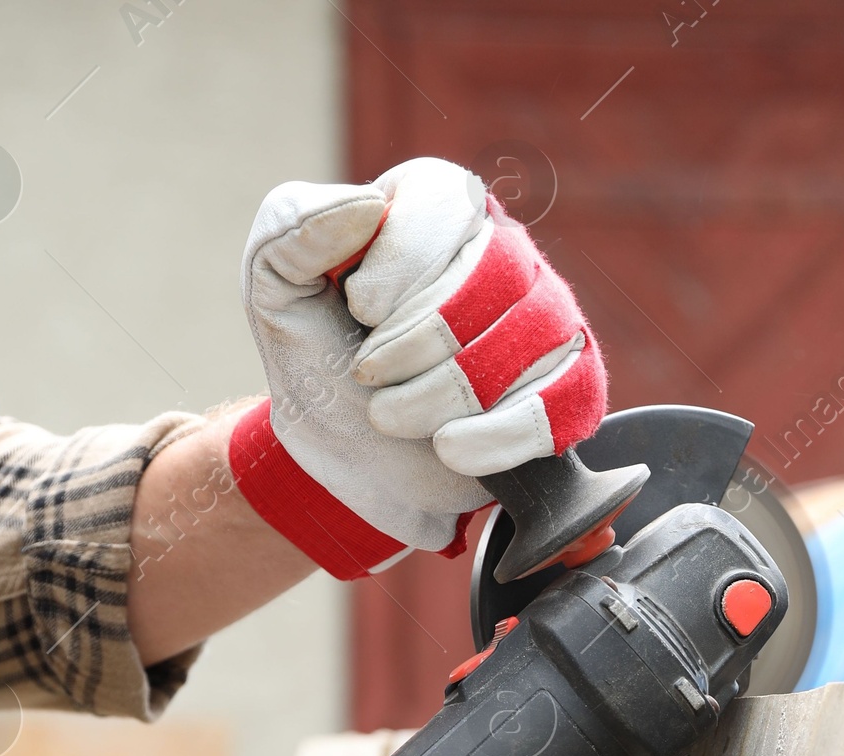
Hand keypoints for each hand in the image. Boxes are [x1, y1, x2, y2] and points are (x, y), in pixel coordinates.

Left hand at [231, 157, 606, 577]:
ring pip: (524, 341)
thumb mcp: (275, 288)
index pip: (448, 202)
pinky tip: (446, 448)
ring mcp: (547, 317)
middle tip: (366, 375)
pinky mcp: (569, 388)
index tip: (356, 312)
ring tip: (390, 415)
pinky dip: (491, 437)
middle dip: (410, 343)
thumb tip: (367, 206)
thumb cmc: (318, 362)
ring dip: (436, 396)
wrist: (345, 465)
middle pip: (491, 274)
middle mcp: (504, 248)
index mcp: (437, 203)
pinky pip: (558, 402)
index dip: (396, 267)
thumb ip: (292, 226)